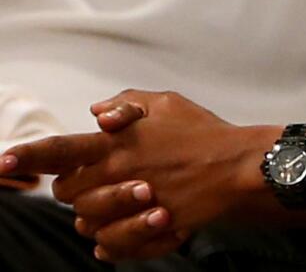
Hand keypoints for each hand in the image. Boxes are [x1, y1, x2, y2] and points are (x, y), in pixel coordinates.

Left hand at [0, 90, 257, 260]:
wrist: (240, 167)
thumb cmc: (203, 133)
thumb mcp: (167, 103)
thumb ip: (127, 103)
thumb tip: (96, 112)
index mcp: (118, 143)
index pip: (60, 149)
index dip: (27, 156)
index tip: (2, 163)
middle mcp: (119, 175)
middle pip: (67, 193)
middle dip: (74, 188)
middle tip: (101, 178)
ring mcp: (131, 207)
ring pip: (85, 222)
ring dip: (95, 214)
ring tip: (122, 201)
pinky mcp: (145, 231)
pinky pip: (110, 246)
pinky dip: (113, 241)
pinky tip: (126, 227)